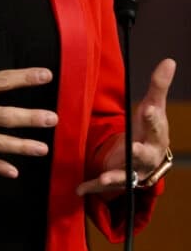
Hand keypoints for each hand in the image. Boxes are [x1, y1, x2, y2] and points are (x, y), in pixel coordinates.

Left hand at [76, 58, 176, 195]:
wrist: (147, 159)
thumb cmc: (149, 129)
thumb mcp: (153, 107)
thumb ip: (158, 86)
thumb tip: (169, 61)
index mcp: (156, 136)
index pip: (156, 126)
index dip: (151, 118)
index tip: (146, 109)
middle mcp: (147, 156)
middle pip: (145, 154)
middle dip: (140, 152)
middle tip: (134, 148)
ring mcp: (132, 170)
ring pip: (126, 176)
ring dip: (115, 177)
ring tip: (104, 178)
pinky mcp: (115, 179)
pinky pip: (103, 186)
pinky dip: (91, 187)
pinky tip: (79, 189)